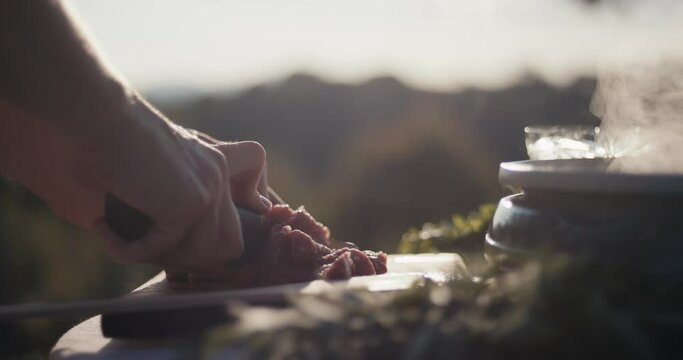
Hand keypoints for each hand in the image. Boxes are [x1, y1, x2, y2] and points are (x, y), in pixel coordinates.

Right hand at [89, 101, 270, 273]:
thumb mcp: (153, 170)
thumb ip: (170, 200)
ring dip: (160, 257)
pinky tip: (105, 229)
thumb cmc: (112, 140)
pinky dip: (129, 250)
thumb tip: (173, 245)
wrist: (98, 117)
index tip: (202, 228)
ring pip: (200, 255)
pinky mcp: (187, 205)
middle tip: (152, 248)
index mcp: (215, 164)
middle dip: (193, 259)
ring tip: (125, 240)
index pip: (256, 198)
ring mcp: (208, 190)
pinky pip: (163, 249)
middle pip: (232, 244)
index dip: (237, 224)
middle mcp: (218, 176)